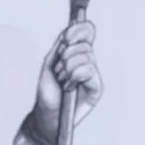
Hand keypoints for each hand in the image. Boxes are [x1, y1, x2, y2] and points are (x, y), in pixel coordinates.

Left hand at [31, 20, 101, 141]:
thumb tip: (68, 31)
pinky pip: (88, 71)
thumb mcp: (49, 65)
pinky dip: (73, 78)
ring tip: (62, 81)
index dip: (79, 31)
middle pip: (84, 46)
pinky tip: (69, 88)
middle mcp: (87, 62)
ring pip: (85, 58)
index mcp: (76, 54)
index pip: (87, 34)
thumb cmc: (47, 92)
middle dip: (65, 58)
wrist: (47, 114)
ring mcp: (93, 75)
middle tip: (58, 72)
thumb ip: (59, 47)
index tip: (67, 37)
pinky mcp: (97, 87)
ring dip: (67, 70)